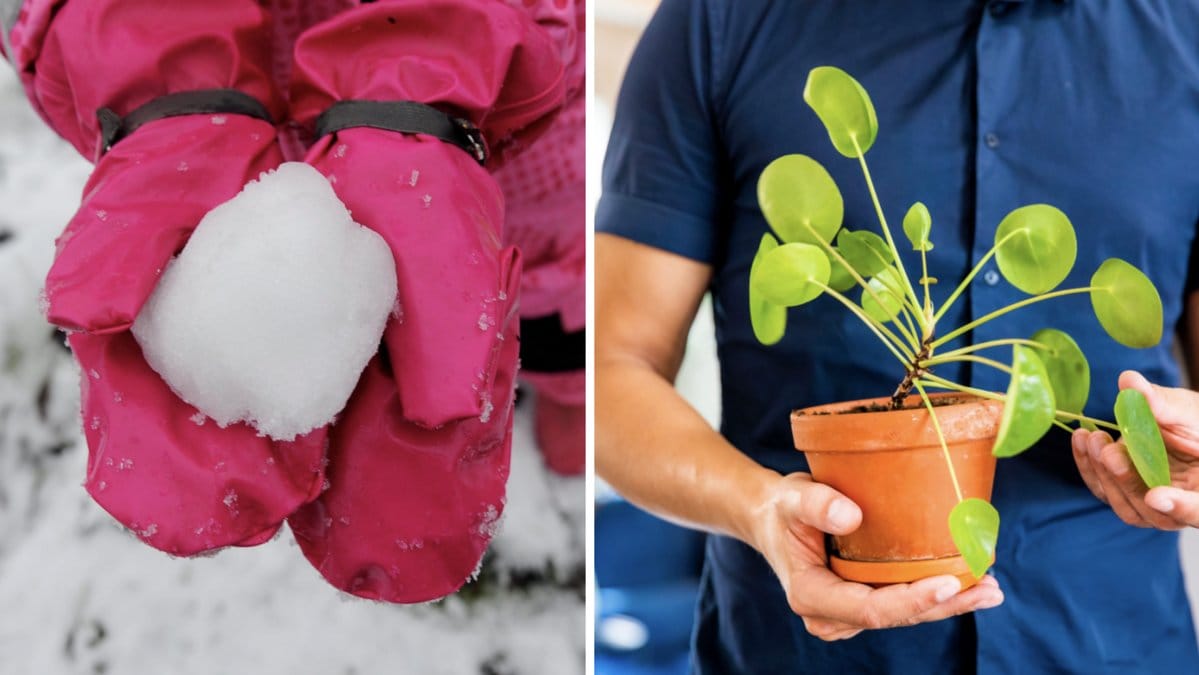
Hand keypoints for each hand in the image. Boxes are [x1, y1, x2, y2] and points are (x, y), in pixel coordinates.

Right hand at [748, 472, 1003, 640]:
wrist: (772, 518)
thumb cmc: (782, 507)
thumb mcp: (791, 497)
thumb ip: (816, 504)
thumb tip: (853, 516)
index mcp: (811, 596)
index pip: (871, 608)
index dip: (913, 600)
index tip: (951, 583)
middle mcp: (831, 615)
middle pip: (897, 617)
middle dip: (946, 604)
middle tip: (989, 588)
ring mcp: (848, 614)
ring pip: (906, 615)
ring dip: (949, 603)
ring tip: (990, 587)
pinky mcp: (862, 604)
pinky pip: (903, 604)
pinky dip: (936, 595)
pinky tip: (968, 582)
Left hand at [1072, 370, 1198, 528]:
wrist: (1181, 424)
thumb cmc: (1195, 421)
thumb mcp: (1186, 410)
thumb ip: (1163, 403)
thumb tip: (1129, 381)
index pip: (1198, 510)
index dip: (1180, 507)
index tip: (1155, 496)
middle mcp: (1182, 505)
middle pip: (1155, 515)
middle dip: (1128, 482)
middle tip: (1110, 451)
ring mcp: (1151, 505)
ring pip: (1127, 507)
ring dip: (1104, 474)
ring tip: (1094, 438)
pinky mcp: (1124, 494)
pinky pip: (1105, 490)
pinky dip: (1089, 466)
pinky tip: (1082, 438)